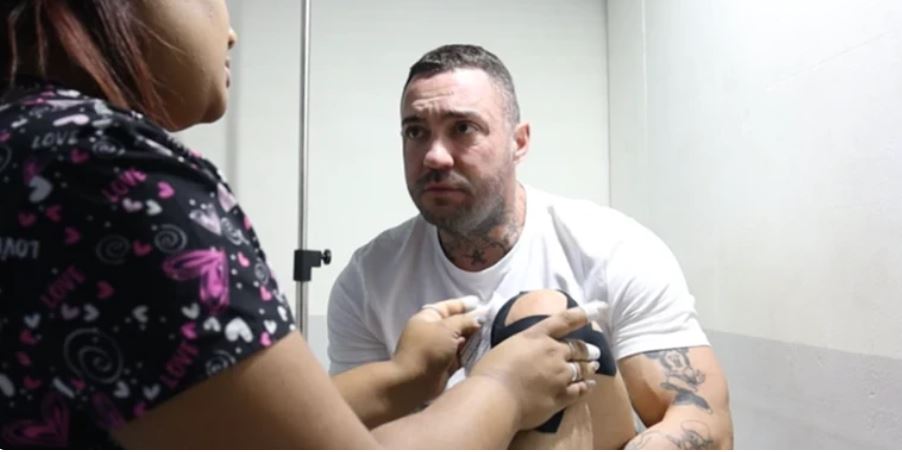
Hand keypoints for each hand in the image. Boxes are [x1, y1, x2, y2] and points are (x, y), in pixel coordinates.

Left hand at [392, 297, 484, 399]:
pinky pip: (462, 356)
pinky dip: (472, 353)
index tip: (481, 304)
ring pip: (461, 340)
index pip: (449, 307)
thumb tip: (477, 319)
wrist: (413, 382)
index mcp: (428, 318)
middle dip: (473, 323)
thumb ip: (465, 321)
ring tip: (493, 335)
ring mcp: (439, 349)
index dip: (465, 305)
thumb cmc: (427, 349)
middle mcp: (433, 332)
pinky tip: (486, 350)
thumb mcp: (447, 328)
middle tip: (493, 322)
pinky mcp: (445, 365)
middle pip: (457, 324)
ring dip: (475, 339)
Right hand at [469, 305, 598, 429]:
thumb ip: (523, 346)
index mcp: (537, 336)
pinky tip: (590, 386)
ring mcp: (560, 375)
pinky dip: (587, 387)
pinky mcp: (561, 397)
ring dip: (590, 367)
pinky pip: (580, 390)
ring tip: (594, 367)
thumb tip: (527, 352)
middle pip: (578, 348)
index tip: (594, 310)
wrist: (495, 397)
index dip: (580, 315)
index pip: (563, 321)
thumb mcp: (506, 346)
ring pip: (583, 369)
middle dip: (588, 350)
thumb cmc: (490, 371)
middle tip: (595, 351)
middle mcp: (553, 352)